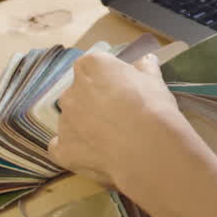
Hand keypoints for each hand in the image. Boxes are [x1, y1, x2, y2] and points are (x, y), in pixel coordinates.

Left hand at [48, 53, 193, 201]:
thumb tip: (145, 61)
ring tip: (110, 139)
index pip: (93, 67)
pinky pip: (62, 147)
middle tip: (118, 115)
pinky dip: (74, 149)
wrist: (147, 147)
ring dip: (84, 125)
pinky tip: (93, 155)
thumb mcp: (154, 81)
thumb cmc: (152, 107)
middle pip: (79, 93)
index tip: (124, 90)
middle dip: (94, 102)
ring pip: (71, 120)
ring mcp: (64, 121)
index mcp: (91, 66)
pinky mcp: (62, 149)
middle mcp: (71, 90)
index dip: (109, 79)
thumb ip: (145, 68)